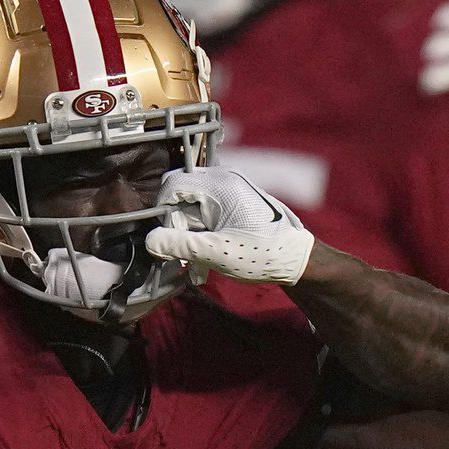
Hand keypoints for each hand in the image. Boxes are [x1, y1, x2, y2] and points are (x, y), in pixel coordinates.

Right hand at [142, 167, 316, 286]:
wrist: (298, 260)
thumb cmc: (261, 254)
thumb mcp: (216, 253)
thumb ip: (180, 245)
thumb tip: (150, 242)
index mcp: (218, 185)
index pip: (172, 186)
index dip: (164, 214)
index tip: (168, 242)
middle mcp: (224, 180)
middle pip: (182, 197)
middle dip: (178, 229)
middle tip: (184, 260)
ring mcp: (231, 190)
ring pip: (194, 208)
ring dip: (190, 237)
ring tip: (197, 268)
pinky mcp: (236, 203)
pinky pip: (208, 213)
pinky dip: (203, 234)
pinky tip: (207, 260)